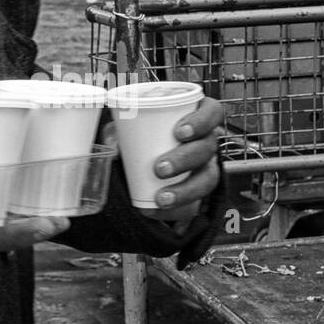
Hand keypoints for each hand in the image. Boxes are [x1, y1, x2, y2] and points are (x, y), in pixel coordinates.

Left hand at [103, 96, 225, 223]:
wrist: (142, 165)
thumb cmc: (142, 136)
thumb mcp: (130, 128)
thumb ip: (118, 132)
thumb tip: (111, 143)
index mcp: (198, 118)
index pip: (212, 112)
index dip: (202, 121)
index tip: (180, 132)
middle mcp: (207, 142)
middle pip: (207, 148)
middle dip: (185, 159)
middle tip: (160, 168)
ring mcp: (206, 167)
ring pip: (208, 179)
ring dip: (185, 190)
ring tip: (161, 198)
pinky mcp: (197, 191)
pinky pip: (196, 204)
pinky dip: (175, 211)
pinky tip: (156, 211)